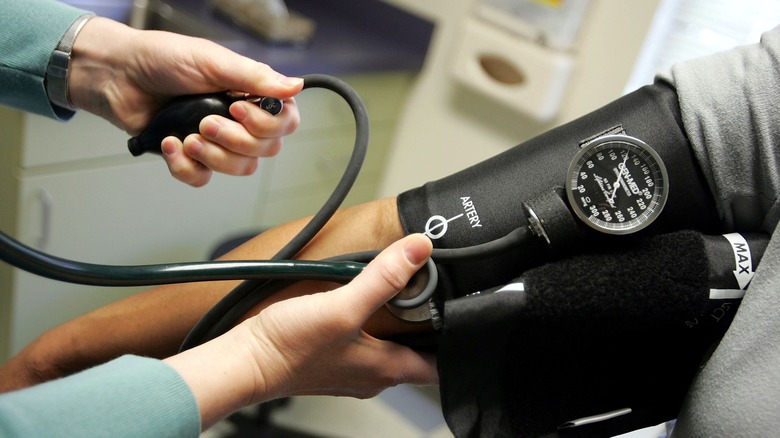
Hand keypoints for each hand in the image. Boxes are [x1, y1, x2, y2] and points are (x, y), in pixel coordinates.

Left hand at [69, 17, 302, 185]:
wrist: (117, 75)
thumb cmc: (163, 58)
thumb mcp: (212, 61)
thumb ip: (254, 77)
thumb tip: (296, 86)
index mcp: (251, 94)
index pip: (285, 123)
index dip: (267, 125)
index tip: (237, 109)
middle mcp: (239, 120)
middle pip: (265, 150)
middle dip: (235, 140)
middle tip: (206, 121)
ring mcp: (217, 141)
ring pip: (239, 168)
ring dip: (213, 156)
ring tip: (188, 135)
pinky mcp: (191, 157)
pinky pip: (203, 178)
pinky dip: (185, 165)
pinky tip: (170, 143)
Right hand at [165, 234, 438, 427]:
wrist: (244, 362)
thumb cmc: (288, 347)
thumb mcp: (342, 307)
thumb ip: (382, 279)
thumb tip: (419, 250)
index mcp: (386, 369)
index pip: (439, 367)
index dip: (456, 344)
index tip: (465, 319)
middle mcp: (372, 375)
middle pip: (417, 356)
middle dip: (430, 330)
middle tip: (435, 298)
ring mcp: (350, 370)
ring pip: (390, 350)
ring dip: (400, 327)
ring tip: (404, 296)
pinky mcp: (330, 360)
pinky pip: (364, 345)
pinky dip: (372, 326)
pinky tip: (360, 305)